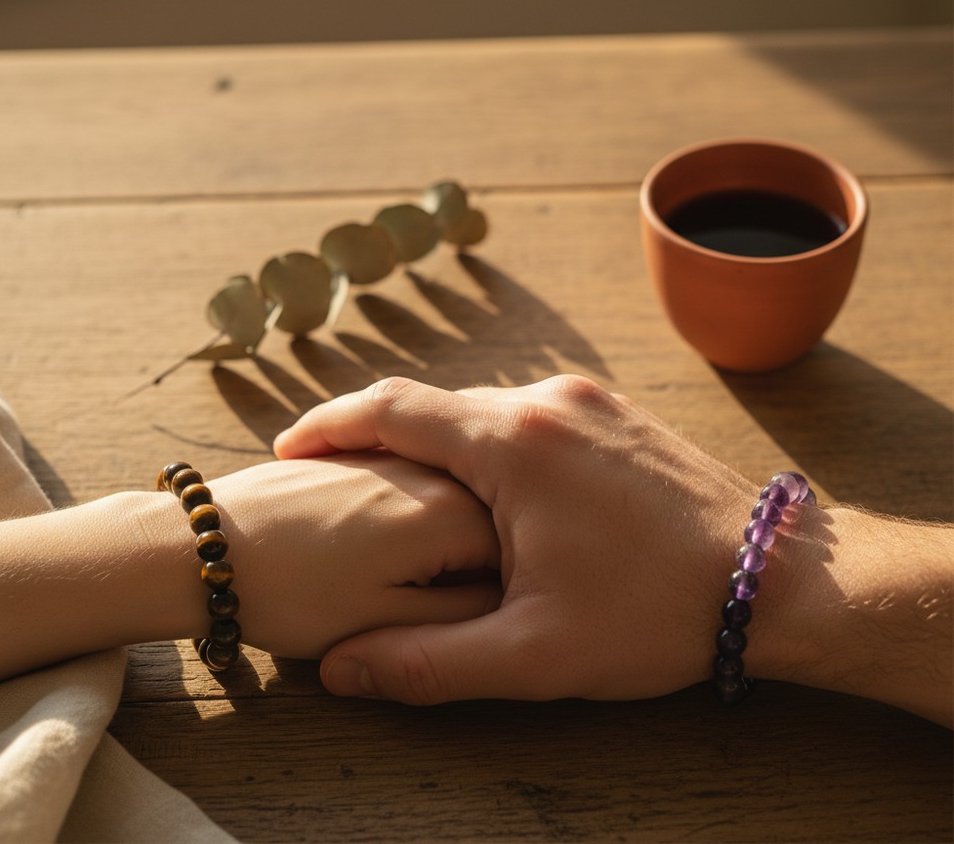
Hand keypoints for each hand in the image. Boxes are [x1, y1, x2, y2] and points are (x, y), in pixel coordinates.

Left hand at [207, 452, 500, 659]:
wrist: (202, 548)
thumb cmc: (293, 594)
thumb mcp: (385, 621)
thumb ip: (462, 613)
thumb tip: (507, 601)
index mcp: (448, 511)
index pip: (518, 549)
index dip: (507, 592)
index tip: (480, 618)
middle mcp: (429, 470)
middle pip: (489, 515)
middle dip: (480, 560)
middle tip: (434, 601)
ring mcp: (392, 455)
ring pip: (450, 496)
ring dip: (444, 536)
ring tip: (394, 576)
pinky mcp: (359, 453)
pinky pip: (410, 480)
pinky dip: (410, 514)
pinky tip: (373, 546)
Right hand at [273, 376, 755, 703]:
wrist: (783, 576)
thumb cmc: (659, 611)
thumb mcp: (536, 654)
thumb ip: (427, 663)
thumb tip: (340, 672)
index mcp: (514, 442)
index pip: (389, 408)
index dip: (328, 426)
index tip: (288, 450)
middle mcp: (546, 400)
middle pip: (432, 406)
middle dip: (376, 441)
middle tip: (337, 482)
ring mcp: (585, 399)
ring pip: (481, 410)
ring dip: (436, 445)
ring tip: (404, 494)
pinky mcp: (612, 413)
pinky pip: (527, 416)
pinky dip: (486, 444)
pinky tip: (486, 491)